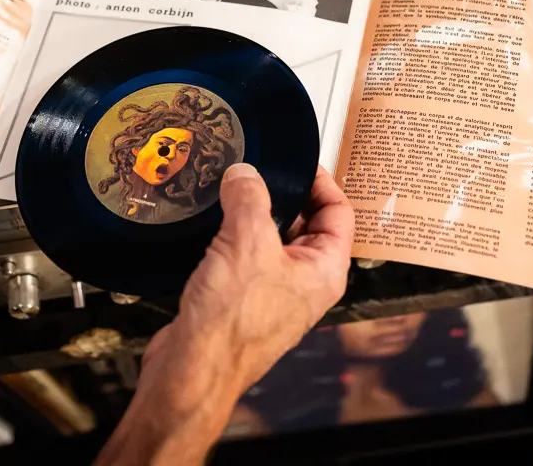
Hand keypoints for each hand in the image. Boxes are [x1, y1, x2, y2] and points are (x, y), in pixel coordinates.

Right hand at [96, 164, 352, 464]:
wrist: (193, 368)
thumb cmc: (231, 323)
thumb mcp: (247, 241)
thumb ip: (249, 197)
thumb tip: (244, 174)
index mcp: (324, 271)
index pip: (339, 213)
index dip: (322, 182)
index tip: (298, 163)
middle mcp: (305, 284)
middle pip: (307, 225)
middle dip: (284, 197)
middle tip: (261, 173)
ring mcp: (274, 294)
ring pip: (272, 241)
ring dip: (255, 216)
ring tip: (234, 192)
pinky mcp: (243, 302)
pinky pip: (247, 258)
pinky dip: (234, 238)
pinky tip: (215, 225)